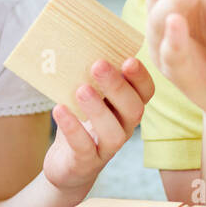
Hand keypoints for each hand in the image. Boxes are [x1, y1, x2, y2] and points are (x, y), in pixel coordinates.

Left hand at [45, 57, 153, 195]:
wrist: (67, 164)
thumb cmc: (79, 122)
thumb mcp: (87, 97)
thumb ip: (89, 78)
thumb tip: (77, 42)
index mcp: (127, 107)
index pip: (145, 92)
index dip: (141, 77)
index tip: (129, 59)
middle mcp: (124, 127)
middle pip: (133, 109)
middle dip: (118, 87)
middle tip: (98, 65)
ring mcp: (107, 148)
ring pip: (113, 131)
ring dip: (97, 108)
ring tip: (81, 89)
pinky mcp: (86, 162)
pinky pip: (84, 147)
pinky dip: (72, 128)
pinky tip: (59, 110)